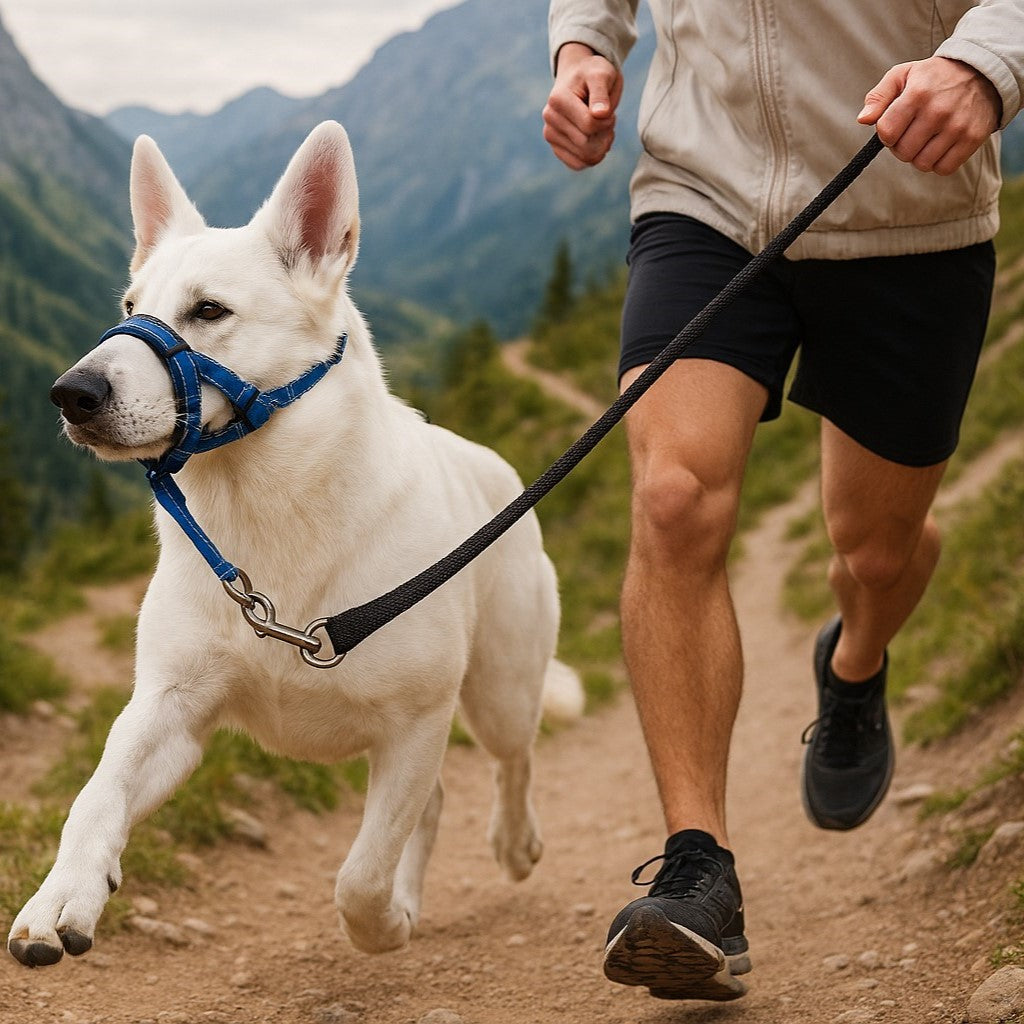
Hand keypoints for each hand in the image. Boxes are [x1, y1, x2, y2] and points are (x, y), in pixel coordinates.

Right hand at [543, 42, 623, 169]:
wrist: (578, 76)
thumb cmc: (592, 74)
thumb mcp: (601, 74)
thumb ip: (601, 93)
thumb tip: (601, 113)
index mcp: (558, 100)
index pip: (590, 125)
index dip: (608, 122)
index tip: (609, 111)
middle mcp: (549, 118)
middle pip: (587, 145)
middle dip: (605, 134)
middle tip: (607, 120)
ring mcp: (550, 134)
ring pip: (584, 158)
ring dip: (601, 146)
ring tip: (602, 129)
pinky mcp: (555, 147)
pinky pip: (577, 164)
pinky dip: (592, 157)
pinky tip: (596, 141)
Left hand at [858, 56, 1000, 175]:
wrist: (982, 71)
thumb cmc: (933, 77)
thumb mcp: (903, 75)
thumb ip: (878, 96)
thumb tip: (863, 119)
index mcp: (918, 93)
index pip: (887, 132)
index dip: (886, 133)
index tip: (895, 126)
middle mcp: (938, 110)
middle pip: (903, 152)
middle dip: (901, 146)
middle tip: (911, 132)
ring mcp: (957, 126)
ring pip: (922, 164)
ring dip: (919, 156)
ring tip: (926, 138)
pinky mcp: (972, 138)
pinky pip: (944, 169)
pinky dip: (938, 163)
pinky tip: (940, 147)